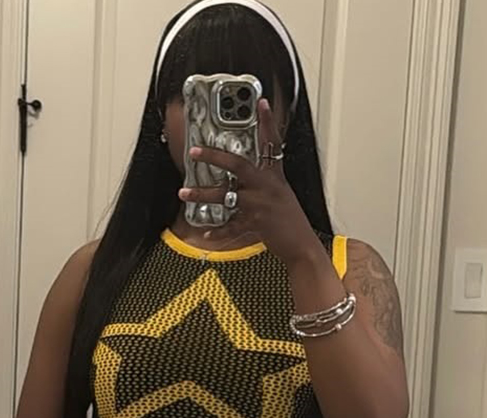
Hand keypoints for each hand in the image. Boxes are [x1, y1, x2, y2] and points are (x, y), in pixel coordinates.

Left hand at [178, 99, 317, 265]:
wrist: (302, 245)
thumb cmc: (291, 222)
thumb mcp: (281, 195)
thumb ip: (264, 185)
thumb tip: (242, 182)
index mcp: (275, 176)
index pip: (272, 143)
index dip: (267, 122)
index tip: (261, 103)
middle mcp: (267, 186)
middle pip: (238, 164)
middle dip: (214, 156)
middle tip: (195, 151)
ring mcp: (260, 204)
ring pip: (225, 196)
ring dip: (202, 194)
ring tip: (184, 193)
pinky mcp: (255, 224)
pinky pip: (230, 226)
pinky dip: (217, 231)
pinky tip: (205, 232)